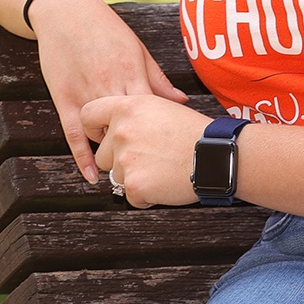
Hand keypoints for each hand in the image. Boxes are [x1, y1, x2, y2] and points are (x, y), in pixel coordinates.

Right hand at [32, 0, 188, 182]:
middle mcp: (110, 85)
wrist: (65, 11)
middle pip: (130, 127)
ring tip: (127, 166)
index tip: (175, 148)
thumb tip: (181, 101)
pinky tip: (92, 176)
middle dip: (142, 146)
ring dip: (114, 150)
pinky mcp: (64, 99)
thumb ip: (157, 78)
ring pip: (103, 134)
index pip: (154, 112)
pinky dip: (83, 157)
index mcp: (132, 73)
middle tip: (153, 165)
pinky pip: (74, 134)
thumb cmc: (105, 28)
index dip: (164, 132)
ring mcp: (86, 94)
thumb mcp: (137, 48)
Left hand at [82, 94, 212, 207]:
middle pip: (102, 155)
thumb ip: (133, 113)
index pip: (88, 115)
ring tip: (161, 168)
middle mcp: (122, 131)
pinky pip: (130, 196)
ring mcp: (126, 159)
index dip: (93, 128)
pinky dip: (146, 196)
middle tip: (149, 158)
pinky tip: (164, 182)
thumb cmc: (193, 132)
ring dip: (134, 178)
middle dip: (120, 161)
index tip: (103, 136)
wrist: (215, 156)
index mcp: (128, 107)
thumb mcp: (161, 107)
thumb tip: (114, 123)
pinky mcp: (133, 185)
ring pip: (116, 177)